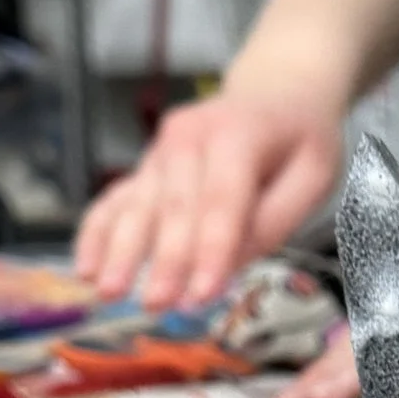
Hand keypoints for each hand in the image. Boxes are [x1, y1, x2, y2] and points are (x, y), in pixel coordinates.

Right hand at [74, 90, 341, 314]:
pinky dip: (97, 234)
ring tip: (108, 293)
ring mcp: (162, 150)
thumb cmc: (298, 140)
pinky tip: (84, 268)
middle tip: (155, 304)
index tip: (202, 295)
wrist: (274, 92)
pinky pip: (116, 199)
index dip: (211, 250)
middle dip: (164, 260)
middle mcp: (190, 136)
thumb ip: (275, 219)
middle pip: (175, 206)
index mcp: (238, 133)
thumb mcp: (314, 175)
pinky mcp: (148, 167)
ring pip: (139, 206)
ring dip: (121, 251)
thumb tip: (231, 263)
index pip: (222, 199)